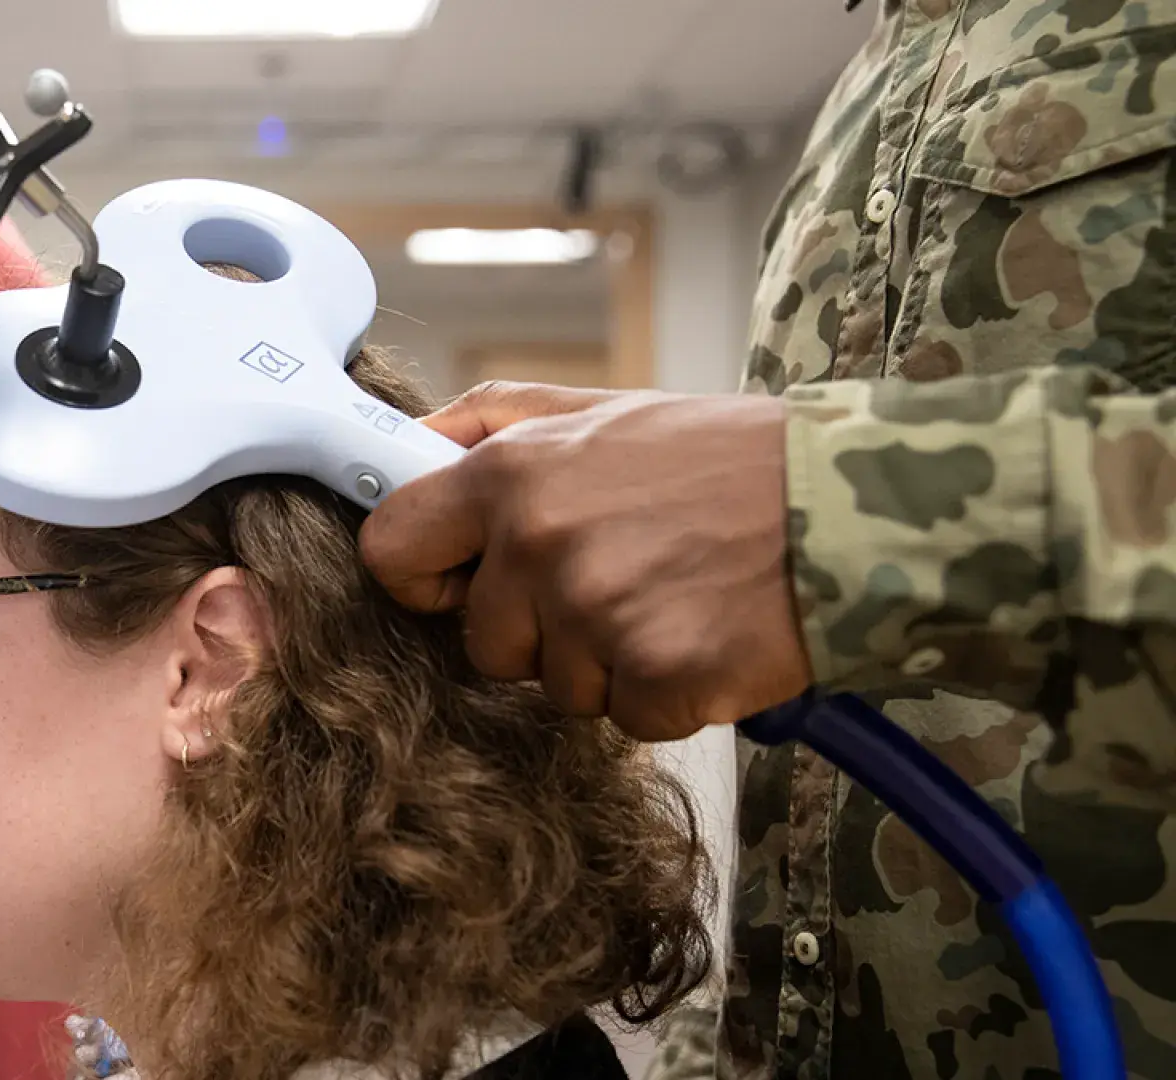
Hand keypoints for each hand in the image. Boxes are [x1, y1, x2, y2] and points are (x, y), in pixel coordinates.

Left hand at [358, 381, 812, 741]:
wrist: (853, 505)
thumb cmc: (725, 458)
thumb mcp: (599, 409)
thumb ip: (492, 425)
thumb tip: (406, 448)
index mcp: (513, 472)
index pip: (391, 547)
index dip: (420, 575)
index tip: (457, 579)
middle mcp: (541, 542)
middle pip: (483, 639)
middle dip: (537, 628)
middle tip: (618, 577)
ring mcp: (597, 615)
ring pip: (556, 685)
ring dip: (607, 661)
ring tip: (672, 596)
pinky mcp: (657, 676)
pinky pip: (626, 717)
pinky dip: (665, 693)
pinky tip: (705, 635)